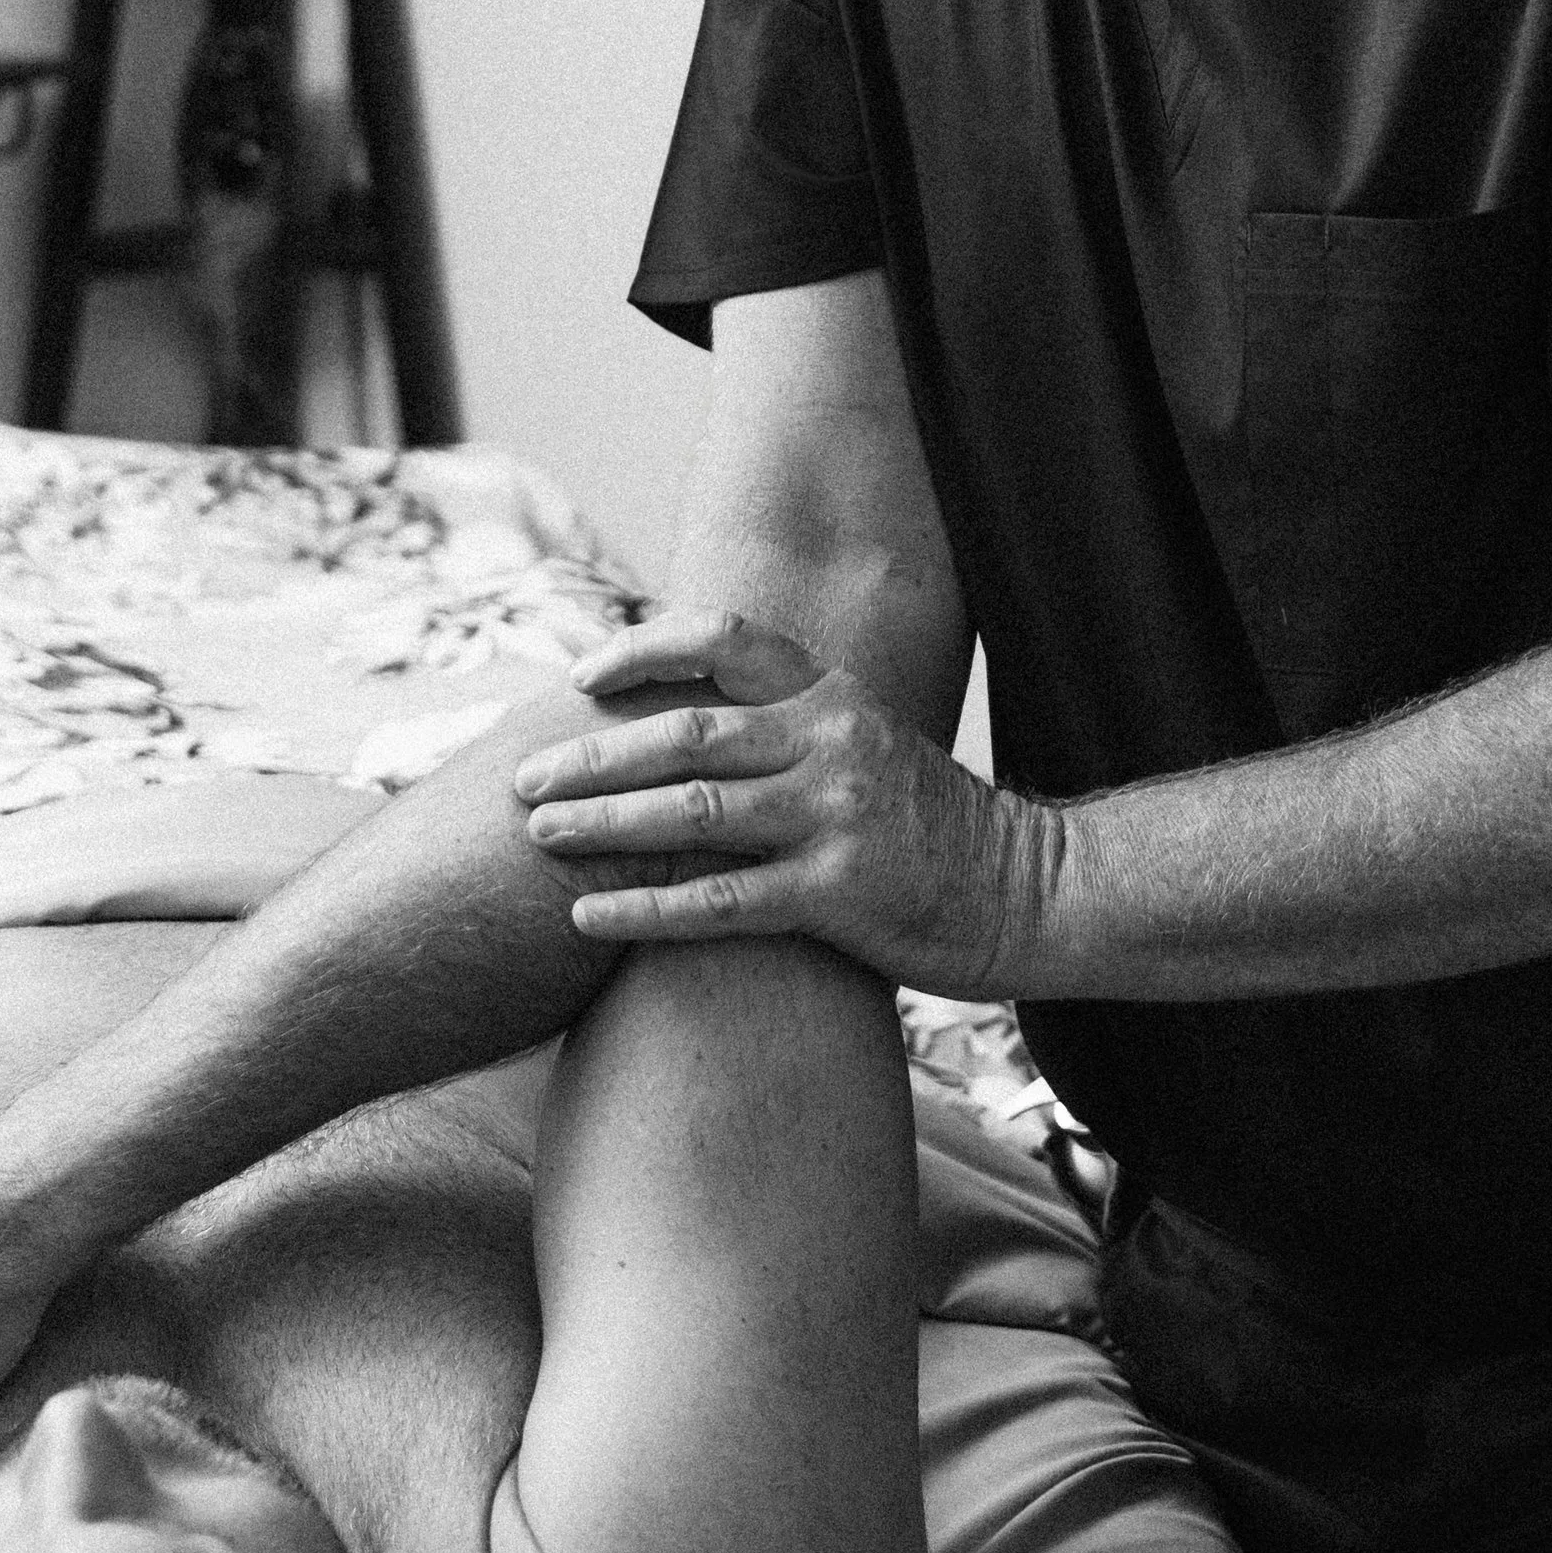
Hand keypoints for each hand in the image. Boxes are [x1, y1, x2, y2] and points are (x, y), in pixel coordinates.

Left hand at [513, 609, 1030, 993]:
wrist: (1026, 890)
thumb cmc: (927, 824)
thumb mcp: (865, 742)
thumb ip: (785, 726)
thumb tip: (676, 722)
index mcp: (830, 694)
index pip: (722, 637)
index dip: (642, 649)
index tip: (581, 677)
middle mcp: (829, 741)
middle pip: (684, 733)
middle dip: (593, 754)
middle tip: (525, 779)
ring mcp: (833, 816)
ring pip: (692, 813)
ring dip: (603, 823)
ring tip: (538, 837)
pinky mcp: (836, 893)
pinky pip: (717, 901)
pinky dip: (644, 907)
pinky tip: (589, 916)